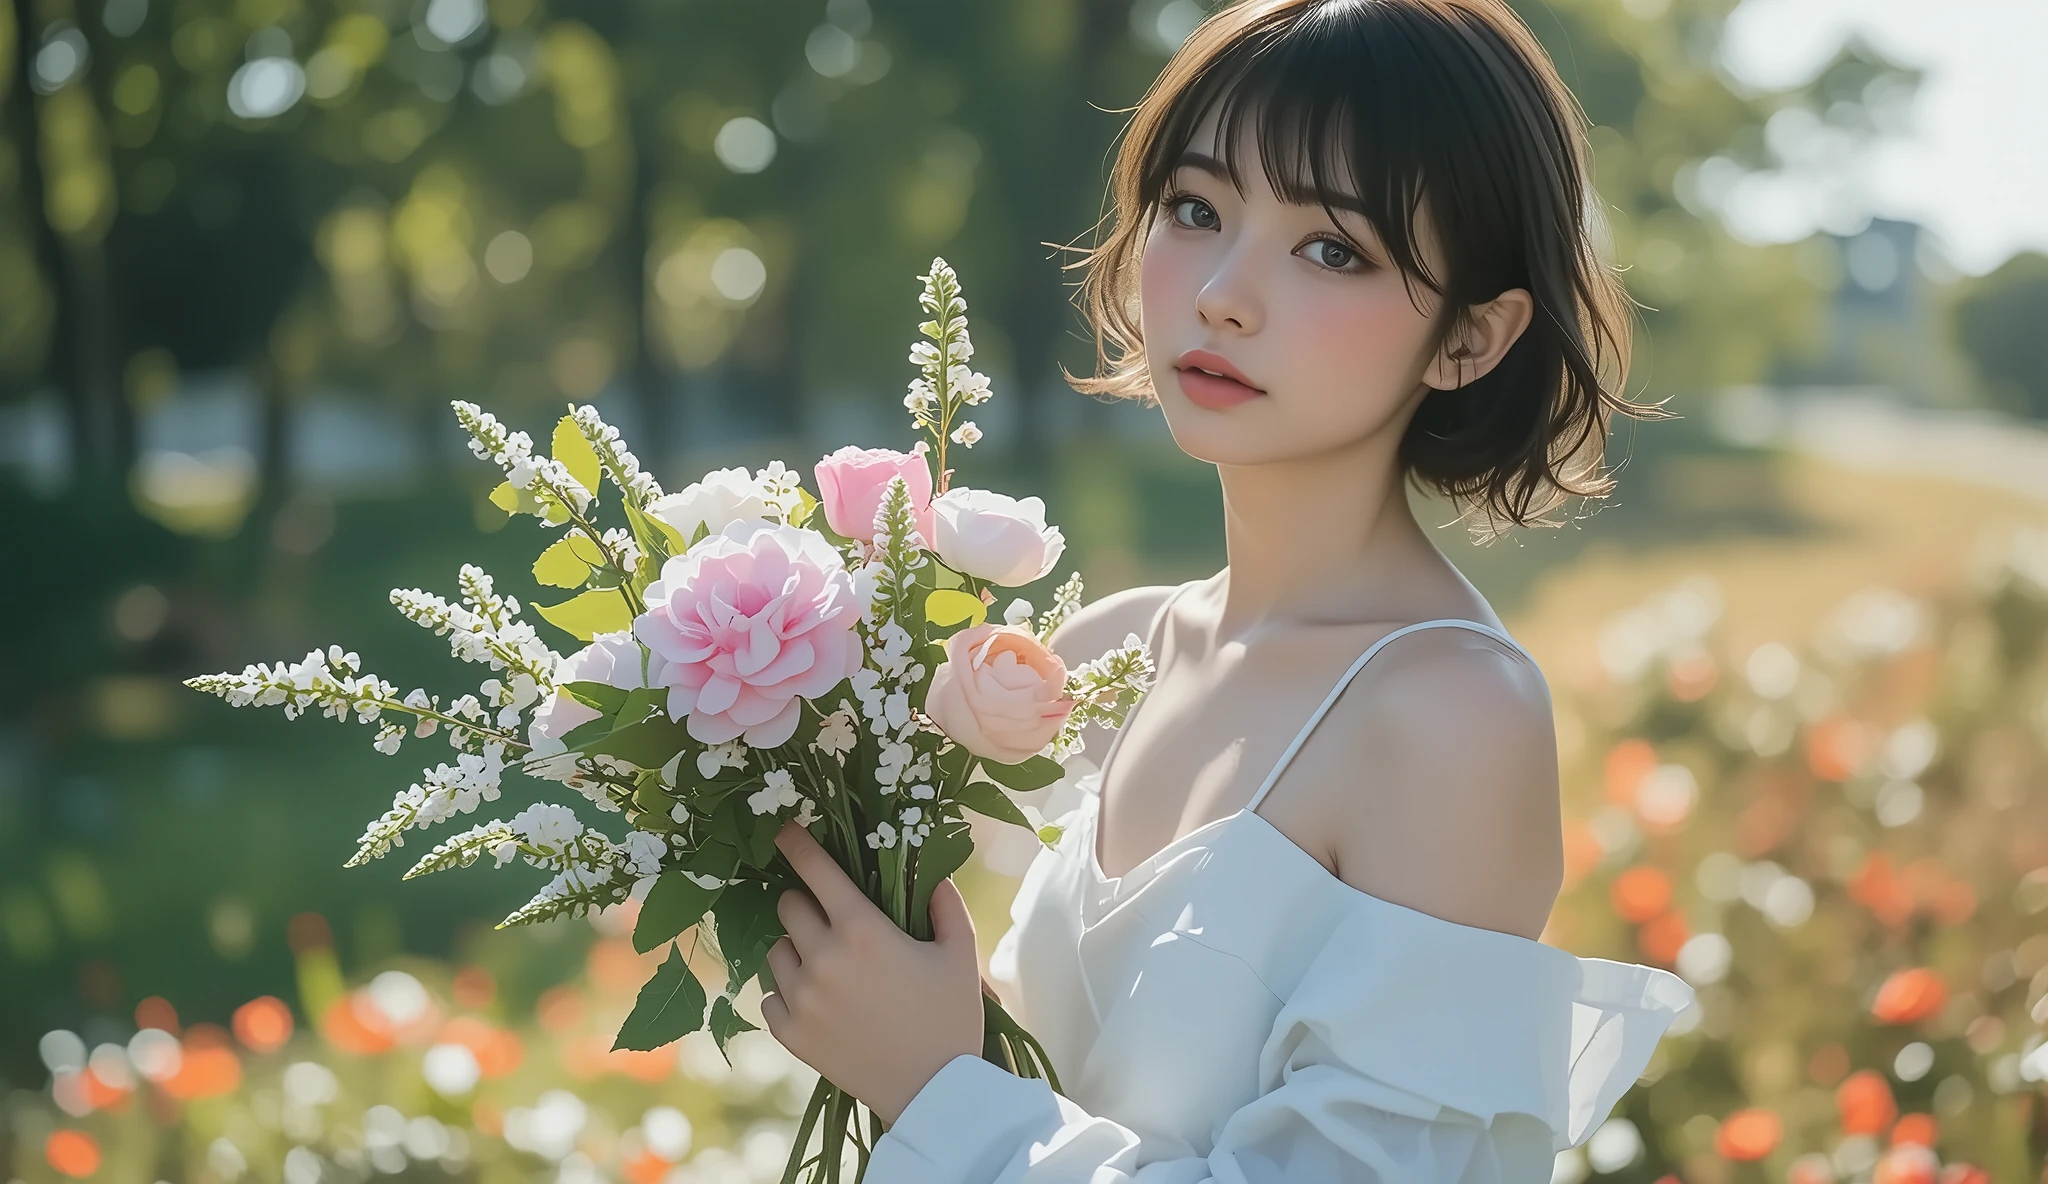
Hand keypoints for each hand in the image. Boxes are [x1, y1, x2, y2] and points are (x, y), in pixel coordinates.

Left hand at [761, 821, 986, 1125]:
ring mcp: (801, 997)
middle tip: (834, 921)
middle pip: (789, 905)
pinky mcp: (789, 1032)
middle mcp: (823, 957)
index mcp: (863, 930)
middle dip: (808, 904)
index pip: (815, 870)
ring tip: (830, 968)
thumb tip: (930, 872)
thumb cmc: (951, 1018)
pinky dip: (789, 992)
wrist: (933, 1093)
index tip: (784, 829)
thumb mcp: (960, 954)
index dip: (796, 843)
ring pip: (777, 949)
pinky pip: (771, 994)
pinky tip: (821, 1003)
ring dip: (797, 949)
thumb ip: (944, 903)